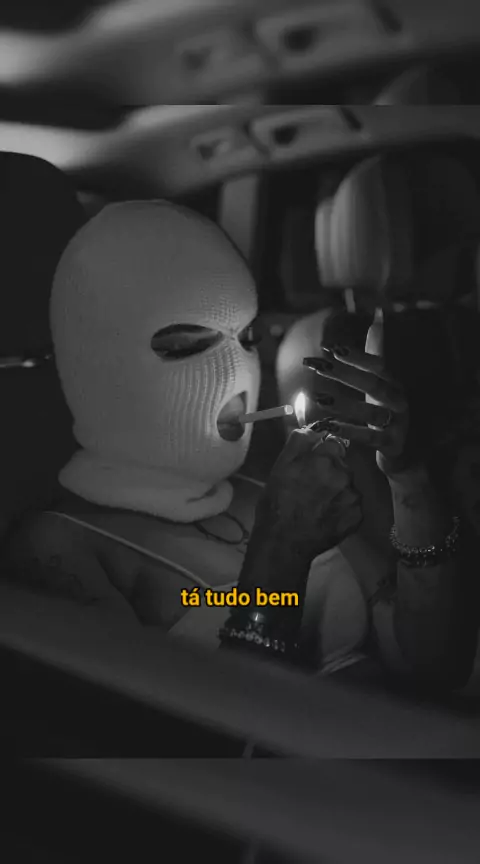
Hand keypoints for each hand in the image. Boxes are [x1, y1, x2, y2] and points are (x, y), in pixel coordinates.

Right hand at [254, 426, 362, 563]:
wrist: (284, 542)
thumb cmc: (277, 503)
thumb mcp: (280, 466)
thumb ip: (299, 442)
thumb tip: (313, 429)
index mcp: (325, 459)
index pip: (332, 445)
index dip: (321, 456)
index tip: (310, 467)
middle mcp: (344, 475)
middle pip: (342, 466)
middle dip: (330, 473)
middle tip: (311, 489)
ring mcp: (353, 497)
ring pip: (348, 485)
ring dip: (337, 491)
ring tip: (318, 505)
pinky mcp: (358, 517)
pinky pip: (352, 505)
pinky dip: (343, 509)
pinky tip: (327, 517)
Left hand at [303, 336, 410, 477]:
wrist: (400, 449)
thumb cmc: (385, 408)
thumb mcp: (381, 379)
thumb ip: (377, 349)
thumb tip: (377, 314)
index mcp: (394, 382)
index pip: (376, 364)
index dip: (354, 355)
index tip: (328, 346)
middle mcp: (398, 400)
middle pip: (373, 384)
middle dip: (344, 374)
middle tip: (317, 365)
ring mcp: (397, 423)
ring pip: (372, 412)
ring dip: (345, 405)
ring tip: (319, 398)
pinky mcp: (390, 444)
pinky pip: (369, 438)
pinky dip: (349, 431)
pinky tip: (328, 426)